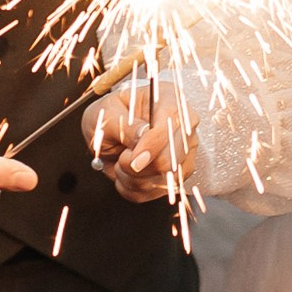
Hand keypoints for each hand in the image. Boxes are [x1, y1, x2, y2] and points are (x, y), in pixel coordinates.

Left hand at [86, 79, 194, 202]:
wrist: (107, 133)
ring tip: (123, 162)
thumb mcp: (107, 113)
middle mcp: (184, 126)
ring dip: (133, 178)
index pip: (172, 124)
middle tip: (122, 157)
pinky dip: (134, 188)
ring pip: (164, 181)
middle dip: (137, 166)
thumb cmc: (109, 116)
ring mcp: (185, 152)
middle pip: (171, 160)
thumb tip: (143, 136)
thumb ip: (124, 124)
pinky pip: (156, 193)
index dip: (152, 145)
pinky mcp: (178, 176)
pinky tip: (128, 174)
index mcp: (169, 99)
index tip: (132, 158)